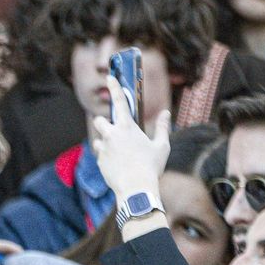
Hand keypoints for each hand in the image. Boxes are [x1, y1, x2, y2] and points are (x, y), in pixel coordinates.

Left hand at [91, 73, 170, 203]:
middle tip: (115, 132)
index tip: (109, 76)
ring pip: (98, 139)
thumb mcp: (162, 146)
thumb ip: (162, 128)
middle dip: (104, 123)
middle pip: (100, 120)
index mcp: (127, 127)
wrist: (135, 188)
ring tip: (121, 154)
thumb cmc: (151, 166)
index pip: (120, 101)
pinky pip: (100, 155)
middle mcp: (111, 134)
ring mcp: (103, 148)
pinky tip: (119, 166)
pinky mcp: (99, 161)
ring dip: (105, 142)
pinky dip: (107, 157)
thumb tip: (166, 114)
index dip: (114, 87)